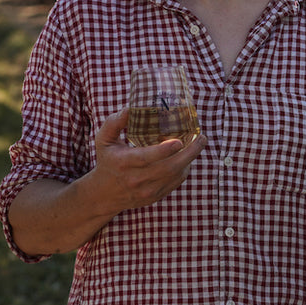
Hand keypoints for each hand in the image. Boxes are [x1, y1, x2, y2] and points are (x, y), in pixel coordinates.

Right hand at [89, 110, 204, 212]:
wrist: (105, 194)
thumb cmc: (107, 160)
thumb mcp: (104, 139)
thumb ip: (115, 122)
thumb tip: (130, 108)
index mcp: (124, 163)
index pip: (146, 158)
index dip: (163, 151)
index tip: (178, 141)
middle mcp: (136, 179)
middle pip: (169, 168)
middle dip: (189, 153)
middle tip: (201, 138)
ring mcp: (147, 190)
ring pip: (176, 176)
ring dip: (190, 159)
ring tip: (198, 143)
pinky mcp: (155, 196)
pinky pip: (176, 182)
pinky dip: (184, 169)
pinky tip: (187, 157)